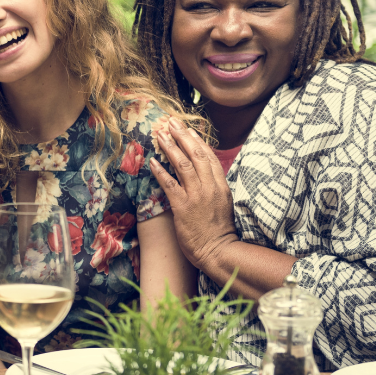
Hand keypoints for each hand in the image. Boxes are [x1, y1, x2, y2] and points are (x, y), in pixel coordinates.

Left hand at [149, 119, 239, 269]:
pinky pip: (170, 184)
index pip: (210, 158)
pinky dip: (161, 171)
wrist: (219, 251)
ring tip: (160, 136)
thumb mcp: (222, 204)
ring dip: (170, 149)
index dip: (198, 142)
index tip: (189, 129)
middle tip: (171, 123)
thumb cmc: (218, 231)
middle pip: (196, 156)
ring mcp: (197, 196)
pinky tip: (152, 162)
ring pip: (183, 166)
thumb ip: (214, 187)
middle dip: (183, 137)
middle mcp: (210, 187)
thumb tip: (203, 173)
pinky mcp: (183, 207)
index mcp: (221, 186)